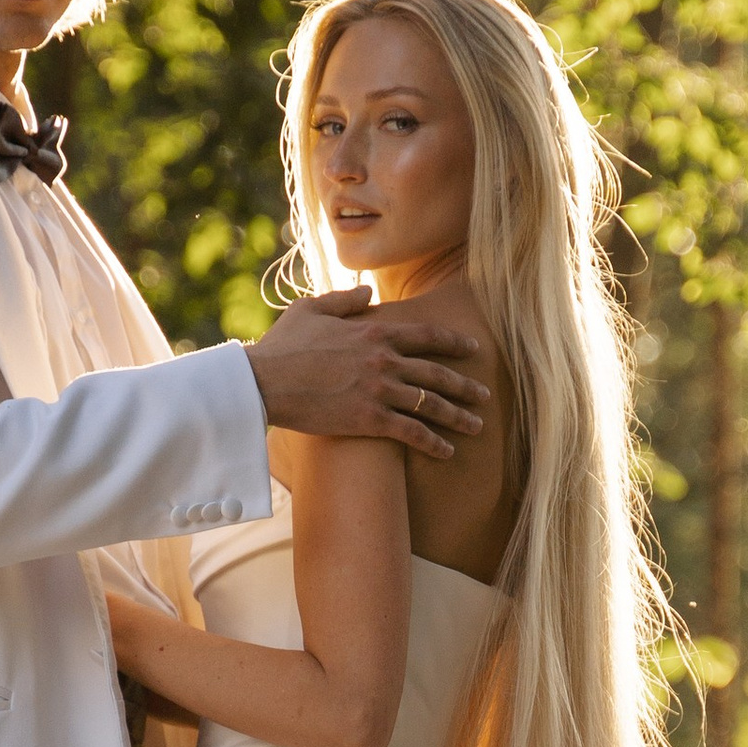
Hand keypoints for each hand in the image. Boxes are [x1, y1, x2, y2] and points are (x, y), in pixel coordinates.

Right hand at [246, 286, 486, 461]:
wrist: (263, 382)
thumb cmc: (282, 346)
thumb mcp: (311, 309)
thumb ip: (344, 300)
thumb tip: (369, 295)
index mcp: (375, 332)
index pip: (427, 336)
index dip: (454, 343)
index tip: (473, 349)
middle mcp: (385, 360)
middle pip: (437, 373)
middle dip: (465, 385)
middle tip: (484, 395)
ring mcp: (380, 391)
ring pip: (432, 405)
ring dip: (459, 417)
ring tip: (477, 427)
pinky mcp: (371, 420)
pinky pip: (412, 432)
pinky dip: (434, 442)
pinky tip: (448, 451)